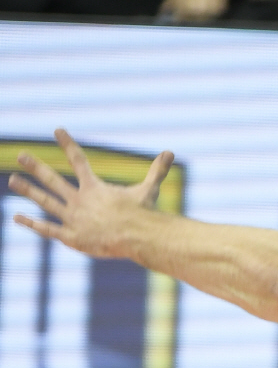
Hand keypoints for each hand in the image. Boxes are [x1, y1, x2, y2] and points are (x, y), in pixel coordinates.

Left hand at [8, 128, 174, 259]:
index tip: (57, 130)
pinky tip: (17, 217)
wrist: (136, 236)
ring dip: (28, 189)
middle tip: (20, 155)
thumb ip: (157, 171)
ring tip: (13, 179)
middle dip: (36, 166)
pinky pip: (48, 229)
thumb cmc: (143, 215)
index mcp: (94, 188)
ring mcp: (73, 218)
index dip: (67, 144)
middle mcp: (79, 200)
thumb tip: (171, 152)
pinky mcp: (72, 237)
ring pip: (46, 201)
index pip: (78, 161)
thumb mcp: (149, 191)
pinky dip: (32, 223)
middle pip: (53, 180)